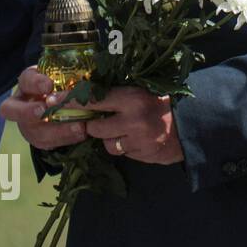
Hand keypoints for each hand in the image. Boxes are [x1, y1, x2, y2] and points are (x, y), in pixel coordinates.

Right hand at [0, 66, 89, 150]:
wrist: (72, 104)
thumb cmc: (69, 85)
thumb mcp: (69, 76)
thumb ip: (73, 75)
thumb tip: (88, 74)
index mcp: (28, 84)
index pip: (26, 80)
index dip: (35, 83)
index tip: (48, 85)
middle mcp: (21, 104)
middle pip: (10, 110)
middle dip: (27, 111)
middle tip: (43, 111)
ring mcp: (27, 124)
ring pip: (32, 131)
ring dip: (55, 130)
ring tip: (78, 127)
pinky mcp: (40, 138)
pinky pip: (47, 143)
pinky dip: (65, 139)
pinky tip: (81, 134)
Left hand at [67, 86, 182, 163]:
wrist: (192, 125)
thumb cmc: (164, 104)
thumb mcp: (142, 91)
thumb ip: (117, 94)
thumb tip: (83, 92)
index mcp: (132, 98)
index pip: (92, 99)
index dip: (71, 100)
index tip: (54, 100)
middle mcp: (133, 119)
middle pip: (94, 127)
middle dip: (95, 125)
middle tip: (104, 120)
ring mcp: (138, 140)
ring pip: (106, 143)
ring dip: (110, 139)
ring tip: (125, 131)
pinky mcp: (142, 155)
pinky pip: (122, 153)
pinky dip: (125, 148)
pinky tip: (137, 140)